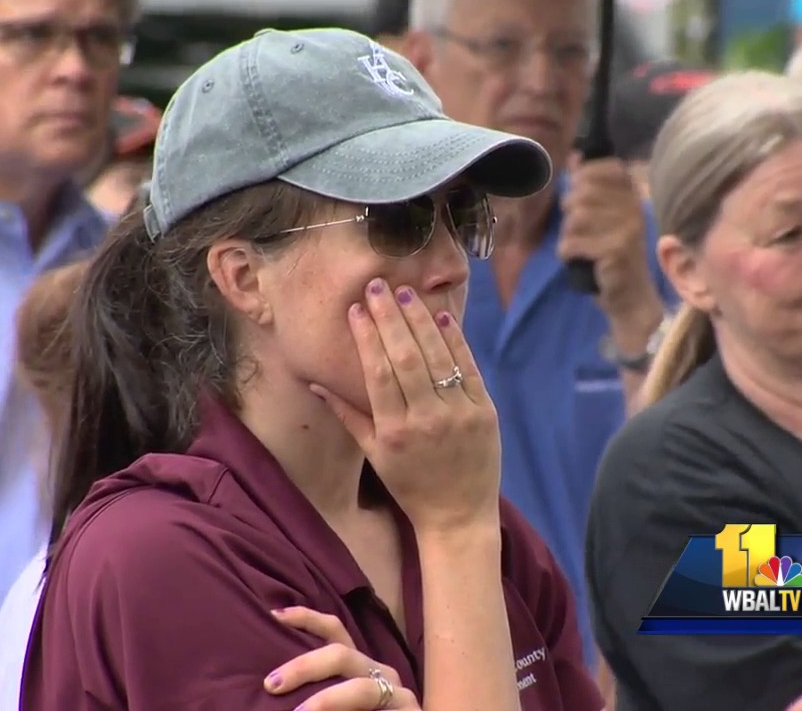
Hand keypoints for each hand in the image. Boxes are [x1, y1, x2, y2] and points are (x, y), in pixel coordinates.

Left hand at [265, 606, 420, 709]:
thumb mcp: (332, 698)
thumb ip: (310, 691)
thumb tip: (271, 684)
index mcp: (356, 665)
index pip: (333, 631)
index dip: (306, 618)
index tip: (274, 615)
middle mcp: (377, 671)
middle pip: (341, 654)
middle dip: (304, 666)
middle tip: (272, 683)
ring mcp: (396, 692)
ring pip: (360, 688)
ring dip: (326, 700)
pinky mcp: (409, 710)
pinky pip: (379, 710)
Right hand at [312, 278, 501, 533]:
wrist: (458, 515)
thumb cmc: (410, 485)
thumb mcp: (374, 455)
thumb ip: (347, 414)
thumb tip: (316, 382)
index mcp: (393, 432)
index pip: (377, 373)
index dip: (367, 338)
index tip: (356, 309)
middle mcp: (426, 421)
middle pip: (406, 358)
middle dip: (390, 318)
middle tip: (378, 286)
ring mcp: (459, 415)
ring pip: (437, 357)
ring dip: (421, 320)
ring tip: (405, 293)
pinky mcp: (485, 412)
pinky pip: (468, 368)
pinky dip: (455, 341)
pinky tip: (442, 316)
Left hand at [557, 156, 661, 322]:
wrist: (630, 297)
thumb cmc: (612, 254)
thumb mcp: (605, 217)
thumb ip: (591, 188)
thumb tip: (575, 156)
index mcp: (632, 197)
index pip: (606, 167)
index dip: (585, 175)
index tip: (580, 192)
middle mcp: (633, 209)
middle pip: (583, 193)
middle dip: (570, 211)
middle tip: (577, 229)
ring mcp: (626, 229)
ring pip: (575, 218)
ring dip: (568, 235)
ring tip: (579, 246)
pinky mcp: (614, 250)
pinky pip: (572, 243)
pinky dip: (567, 253)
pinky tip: (577, 259)